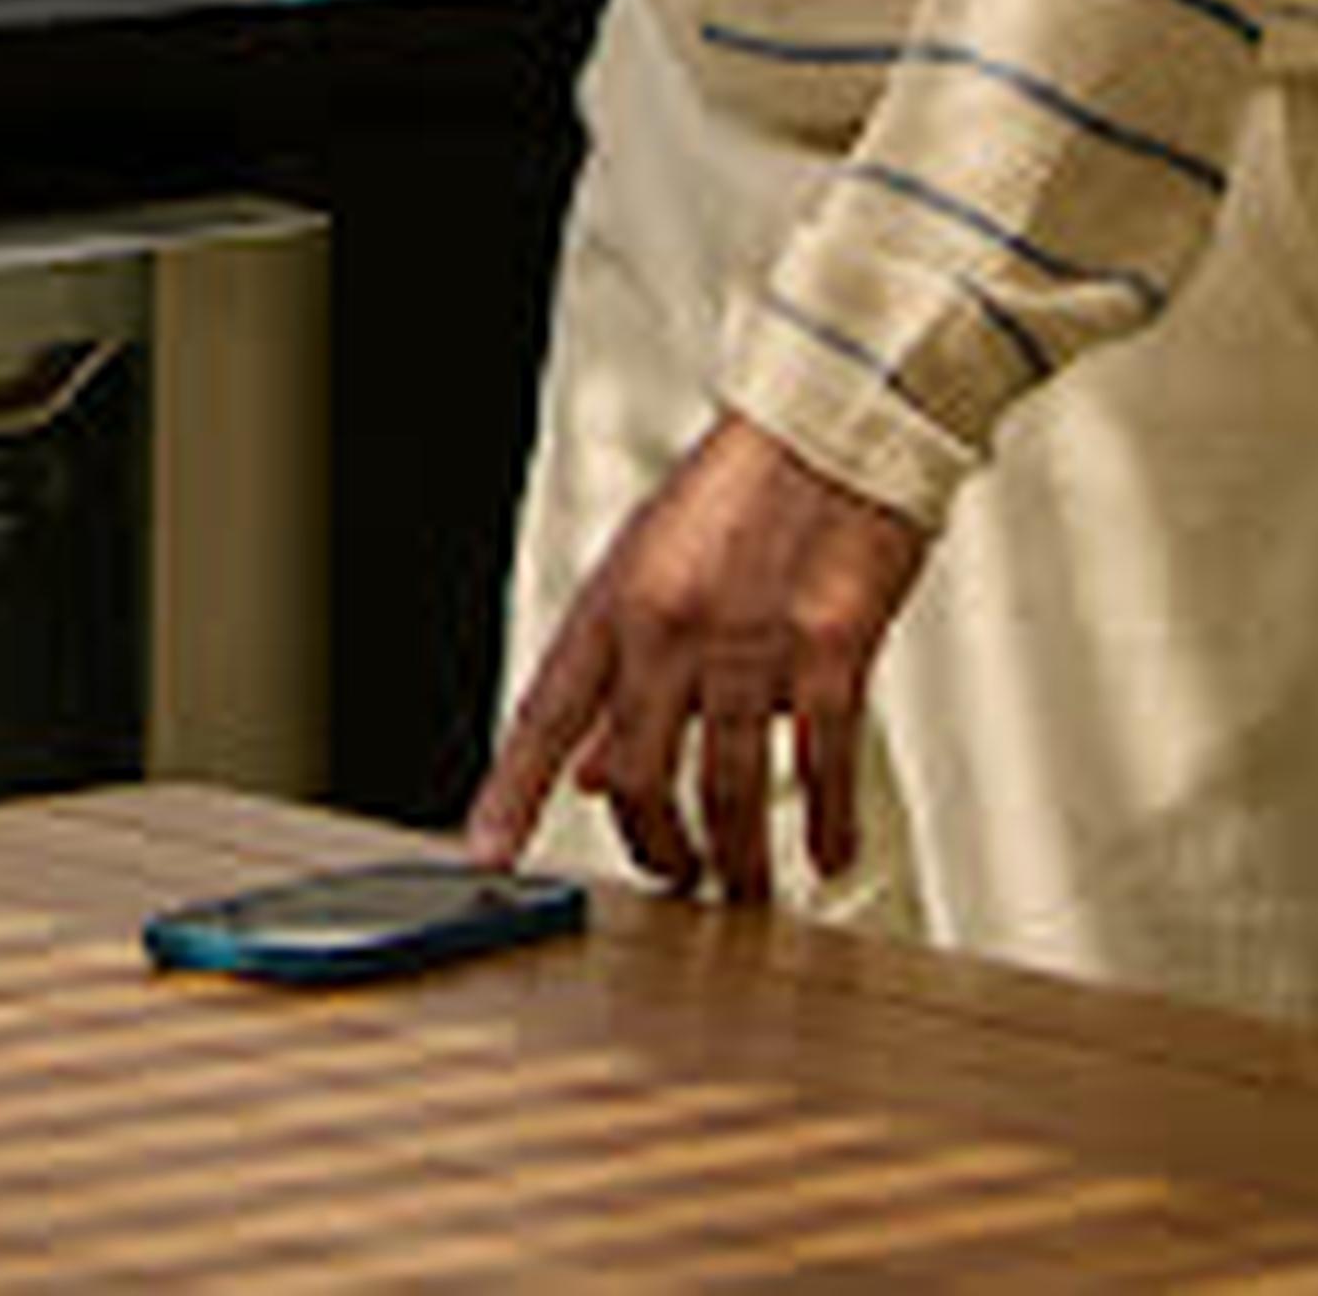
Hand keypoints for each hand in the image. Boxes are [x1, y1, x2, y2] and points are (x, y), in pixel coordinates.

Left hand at [464, 411, 928, 902]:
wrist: (827, 429)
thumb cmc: (736, 497)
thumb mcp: (648, 570)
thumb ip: (614, 673)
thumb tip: (585, 768)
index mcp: (614, 602)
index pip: (545, 715)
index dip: (512, 791)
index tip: (487, 855)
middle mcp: (669, 625)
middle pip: (637, 776)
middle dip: (654, 846)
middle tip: (672, 877)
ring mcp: (749, 642)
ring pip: (725, 791)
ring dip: (736, 859)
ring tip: (744, 887)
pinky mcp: (830, 650)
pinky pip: (824, 768)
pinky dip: (826, 825)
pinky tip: (827, 854)